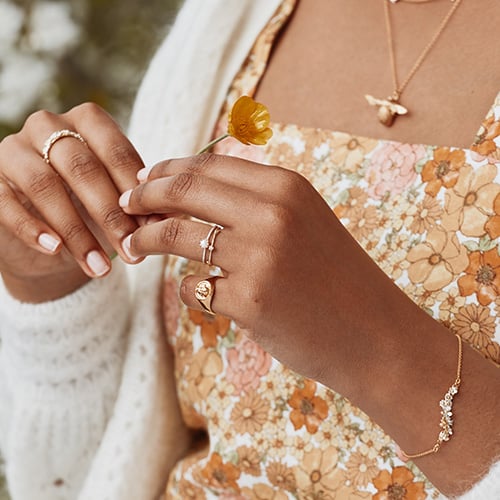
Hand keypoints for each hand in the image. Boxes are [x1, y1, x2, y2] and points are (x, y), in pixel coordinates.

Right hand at [0, 103, 142, 301]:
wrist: (48, 229)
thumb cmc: (91, 206)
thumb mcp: (117, 200)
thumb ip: (139, 203)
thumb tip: (165, 220)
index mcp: (87, 122)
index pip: (116, 151)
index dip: (136, 191)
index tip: (154, 227)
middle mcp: (48, 126)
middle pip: (82, 167)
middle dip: (110, 215)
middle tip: (132, 252)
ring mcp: (14, 149)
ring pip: (44, 185)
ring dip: (77, 231)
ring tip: (101, 268)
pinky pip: (5, 202)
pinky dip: (32, 228)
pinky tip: (55, 250)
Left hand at [121, 154, 499, 495]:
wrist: (375, 334)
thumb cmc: (337, 279)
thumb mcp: (304, 223)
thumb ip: (255, 202)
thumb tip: (194, 190)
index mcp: (287, 186)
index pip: (207, 165)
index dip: (167, 170)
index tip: (144, 180)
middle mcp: (271, 213)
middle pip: (184, 189)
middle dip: (144, 194)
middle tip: (124, 204)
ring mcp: (258, 257)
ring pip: (176, 235)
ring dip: (146, 238)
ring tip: (133, 246)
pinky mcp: (248, 300)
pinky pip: (195, 286)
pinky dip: (189, 288)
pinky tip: (200, 293)